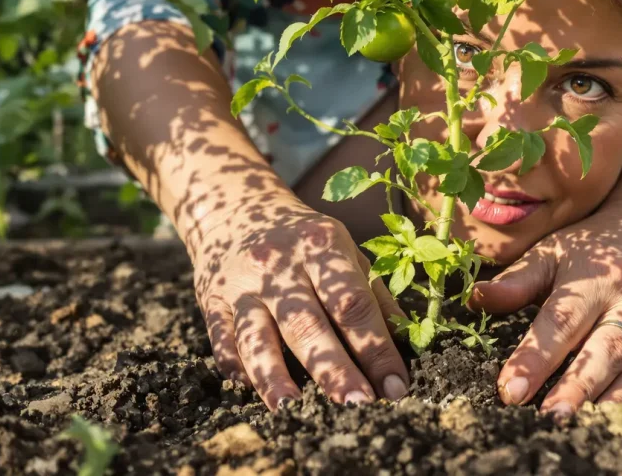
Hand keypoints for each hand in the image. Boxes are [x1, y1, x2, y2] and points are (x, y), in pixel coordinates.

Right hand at [192, 194, 409, 410]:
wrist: (234, 210)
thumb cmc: (303, 241)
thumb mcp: (343, 251)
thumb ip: (374, 296)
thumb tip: (410, 344)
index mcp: (321, 246)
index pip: (354, 303)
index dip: (376, 348)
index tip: (395, 386)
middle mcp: (280, 264)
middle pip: (307, 323)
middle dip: (334, 369)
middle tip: (357, 406)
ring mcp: (242, 284)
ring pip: (257, 335)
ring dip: (274, 376)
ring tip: (292, 409)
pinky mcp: (212, 300)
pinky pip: (222, 337)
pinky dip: (234, 364)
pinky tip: (248, 389)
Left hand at [467, 204, 621, 417]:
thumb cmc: (594, 247)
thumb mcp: (552, 252)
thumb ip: (515, 281)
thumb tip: (473, 298)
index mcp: (596, 278)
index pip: (561, 323)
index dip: (534, 358)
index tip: (510, 390)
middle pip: (603, 352)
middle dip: (575, 389)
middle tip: (548, 418)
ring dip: (608, 403)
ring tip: (578, 428)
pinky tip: (609, 421)